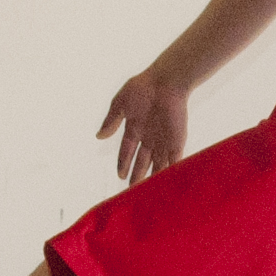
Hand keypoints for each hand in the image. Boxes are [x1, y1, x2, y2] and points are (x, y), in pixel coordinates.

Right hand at [97, 68, 187, 182]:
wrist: (166, 81)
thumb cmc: (142, 87)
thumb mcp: (121, 104)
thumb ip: (111, 121)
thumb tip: (99, 136)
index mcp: (135, 128)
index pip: (127, 151)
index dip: (123, 163)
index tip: (120, 176)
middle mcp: (149, 137)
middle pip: (142, 161)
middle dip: (137, 176)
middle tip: (133, 192)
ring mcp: (163, 140)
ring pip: (157, 164)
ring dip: (153, 178)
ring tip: (148, 194)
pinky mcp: (177, 141)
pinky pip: (173, 160)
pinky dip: (170, 172)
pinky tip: (166, 183)